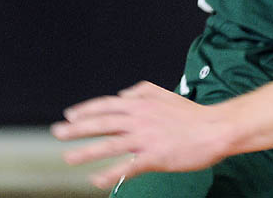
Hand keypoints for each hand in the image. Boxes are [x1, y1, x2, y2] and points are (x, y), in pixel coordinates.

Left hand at [52, 82, 230, 189]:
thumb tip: (123, 94)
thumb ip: (142, 91)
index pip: (107, 105)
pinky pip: (127, 167)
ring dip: (86, 152)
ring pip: (109, 144)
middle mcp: (140, 119)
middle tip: (57, 132)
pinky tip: (96, 180)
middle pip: (102, 122)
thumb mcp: (165, 94)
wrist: (215, 129)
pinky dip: (110, 174)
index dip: (86, 109)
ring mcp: (146, 138)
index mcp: (142, 104)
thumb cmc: (191, 115)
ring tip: (69, 158)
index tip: (69, 114)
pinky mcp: (154, 156)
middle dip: (76, 128)